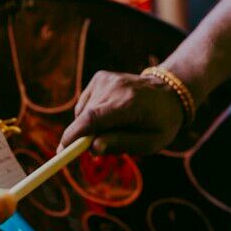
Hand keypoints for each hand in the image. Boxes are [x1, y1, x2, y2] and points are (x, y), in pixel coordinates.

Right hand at [59, 70, 185, 154]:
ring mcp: (106, 79)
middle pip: (85, 117)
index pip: (93, 119)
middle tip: (94, 151)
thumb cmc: (161, 122)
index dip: (73, 136)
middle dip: (82, 137)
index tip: (61, 152)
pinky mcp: (100, 77)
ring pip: (83, 112)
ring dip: (90, 126)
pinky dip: (91, 115)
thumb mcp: (150, 143)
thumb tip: (93, 148)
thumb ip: (121, 144)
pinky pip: (85, 104)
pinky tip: (110, 116)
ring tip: (114, 128)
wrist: (169, 92)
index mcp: (129, 104)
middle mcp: (115, 87)